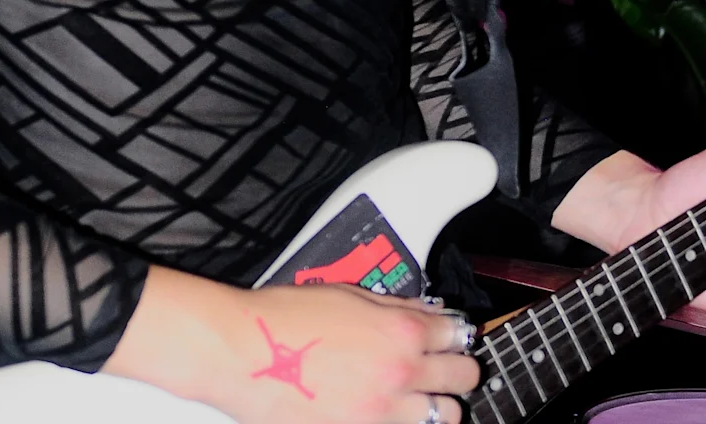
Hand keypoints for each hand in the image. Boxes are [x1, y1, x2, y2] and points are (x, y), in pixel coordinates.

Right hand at [105, 267, 480, 423]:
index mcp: (403, 331)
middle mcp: (400, 372)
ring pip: (443, 417)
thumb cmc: (286, 318)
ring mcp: (380, 411)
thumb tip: (430, 313)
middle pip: (464, 379)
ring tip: (423, 399)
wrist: (241, 352)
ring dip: (438, 405)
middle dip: (459, 372)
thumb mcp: (352, 295)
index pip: (459, 336)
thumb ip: (399, 307)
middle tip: (446, 370)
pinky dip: (403, 422)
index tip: (453, 339)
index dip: (457, 336)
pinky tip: (390, 413)